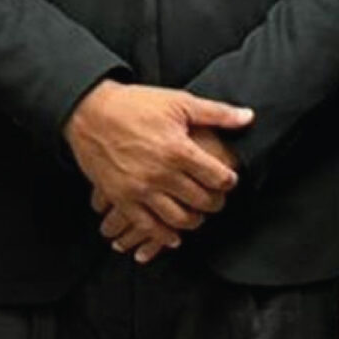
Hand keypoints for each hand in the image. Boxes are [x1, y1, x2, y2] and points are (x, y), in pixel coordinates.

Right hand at [66, 80, 253, 260]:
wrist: (89, 112)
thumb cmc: (135, 105)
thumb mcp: (179, 102)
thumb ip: (216, 113)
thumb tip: (248, 117)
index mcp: (178, 150)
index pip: (218, 178)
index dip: (228, 181)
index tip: (228, 180)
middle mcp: (161, 174)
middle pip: (201, 201)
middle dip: (215, 202)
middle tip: (217, 199)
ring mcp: (139, 190)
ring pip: (178, 220)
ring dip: (194, 221)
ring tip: (197, 214)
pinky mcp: (121, 199)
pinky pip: (147, 227)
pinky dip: (163, 236)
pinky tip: (173, 236)